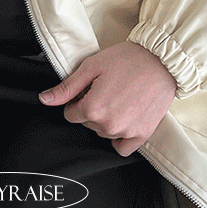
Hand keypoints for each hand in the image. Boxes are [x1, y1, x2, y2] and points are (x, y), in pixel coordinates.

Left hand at [39, 41, 176, 155]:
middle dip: (91, 108)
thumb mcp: (91, 67)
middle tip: (105, 89)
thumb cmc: (127, 60)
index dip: (77, 100)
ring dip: (105, 120)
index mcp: (93, 108)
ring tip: (118, 98)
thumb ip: (67, 87)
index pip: (71, 114)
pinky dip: (118, 137)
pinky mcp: (143, 134)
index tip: (88, 89)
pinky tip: (122, 119)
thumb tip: (45, 99)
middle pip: (87, 123)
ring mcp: (126, 132)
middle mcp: (109, 124)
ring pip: (103, 133)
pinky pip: (122, 147)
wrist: (161, 61)